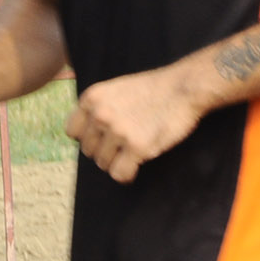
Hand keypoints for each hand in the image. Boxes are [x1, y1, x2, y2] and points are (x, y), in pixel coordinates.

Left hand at [65, 66, 204, 183]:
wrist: (186, 86)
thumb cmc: (154, 89)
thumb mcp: (117, 89)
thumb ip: (97, 109)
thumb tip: (85, 138)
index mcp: (92, 98)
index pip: (73, 132)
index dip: (91, 136)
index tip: (106, 134)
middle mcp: (101, 114)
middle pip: (89, 151)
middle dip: (107, 149)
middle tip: (128, 139)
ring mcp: (119, 131)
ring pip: (103, 164)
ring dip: (119, 160)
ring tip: (138, 144)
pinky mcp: (138, 147)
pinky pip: (120, 174)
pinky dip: (128, 173)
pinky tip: (138, 163)